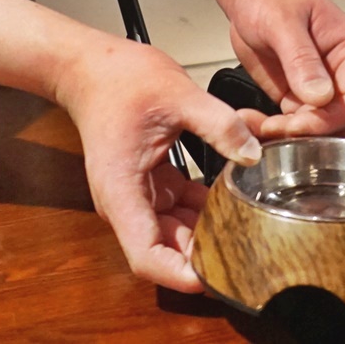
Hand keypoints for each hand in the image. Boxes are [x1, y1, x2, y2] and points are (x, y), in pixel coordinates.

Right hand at [55, 35, 261, 292]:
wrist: (91, 66)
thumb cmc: (120, 80)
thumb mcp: (178, 94)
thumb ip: (219, 125)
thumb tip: (253, 153)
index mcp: (122, 191)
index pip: (147, 257)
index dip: (181, 275)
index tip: (217, 277)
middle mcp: (126, 203)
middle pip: (165, 250)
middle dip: (204, 257)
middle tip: (250, 254)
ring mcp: (137, 195)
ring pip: (174, 232)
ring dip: (207, 234)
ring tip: (248, 231)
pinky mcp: (149, 184)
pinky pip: (178, 209)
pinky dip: (203, 210)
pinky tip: (234, 202)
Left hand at [221, 0, 344, 139]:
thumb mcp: (282, 20)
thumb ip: (301, 58)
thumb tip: (320, 95)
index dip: (330, 121)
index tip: (298, 124)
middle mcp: (341, 73)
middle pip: (341, 123)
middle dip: (308, 134)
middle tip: (273, 129)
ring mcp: (320, 88)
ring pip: (317, 131)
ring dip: (287, 136)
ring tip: (256, 125)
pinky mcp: (297, 97)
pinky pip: (293, 126)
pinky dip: (273, 130)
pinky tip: (252, 121)